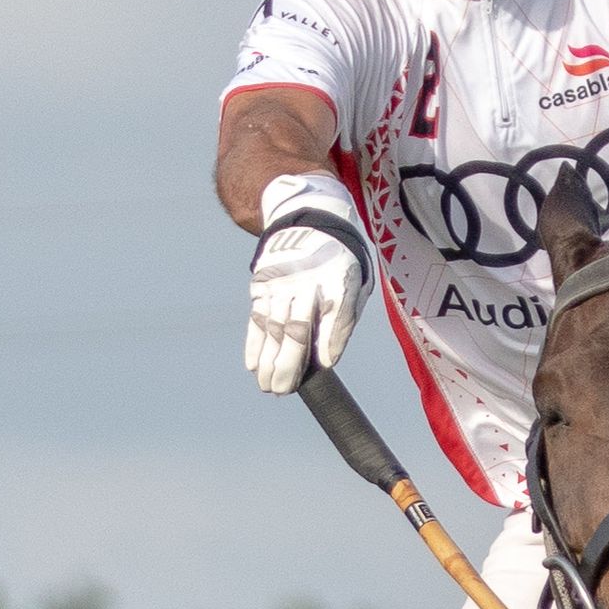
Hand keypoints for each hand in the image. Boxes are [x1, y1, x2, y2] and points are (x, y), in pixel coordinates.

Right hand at [245, 174, 372, 393]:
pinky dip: (254, 343)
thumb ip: (342, 321)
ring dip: (268, 361)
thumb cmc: (338, 261)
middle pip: (295, 329)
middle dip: (288, 364)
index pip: (335, 316)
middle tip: (283, 389)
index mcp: (336, 279)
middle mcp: (305, 282)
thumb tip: (326, 360)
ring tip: (269, 386)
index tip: (320, 369)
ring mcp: (280, 284)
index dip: (328, 343)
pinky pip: (256, 319)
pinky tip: (253, 366)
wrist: (308, 218)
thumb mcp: (354, 282)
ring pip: (273, 328)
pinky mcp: (262, 286)